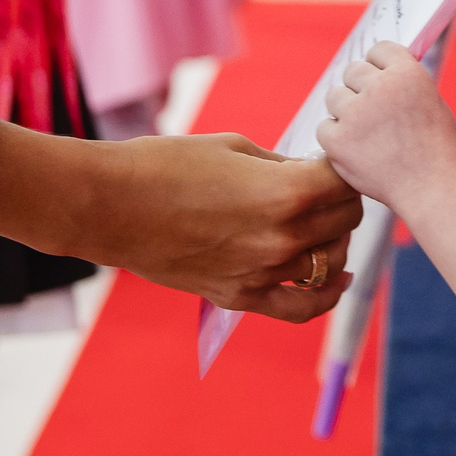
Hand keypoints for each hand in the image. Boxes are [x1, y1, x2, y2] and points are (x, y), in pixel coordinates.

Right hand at [0, 123, 363, 322]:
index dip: (342, 166)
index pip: (346, 183)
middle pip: (345, 222)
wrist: (110, 206)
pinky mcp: (241, 298)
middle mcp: (283, 238)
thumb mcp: (236, 148)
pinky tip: (339, 280)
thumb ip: (283, 166)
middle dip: (343, 200)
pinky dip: (325, 295)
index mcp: (287, 193)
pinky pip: (301, 308)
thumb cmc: (166, 164)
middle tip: (328, 186)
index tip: (331, 160)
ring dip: (333, 240)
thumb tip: (313, 174)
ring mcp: (264, 273)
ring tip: (324, 222)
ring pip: (330, 262)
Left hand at [316, 42, 455, 204]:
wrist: (433, 188)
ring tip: (367, 134)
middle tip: (373, 113)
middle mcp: (380, 87)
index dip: (379, 67)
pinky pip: (325, 128)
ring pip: (334, 96)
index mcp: (407, 73)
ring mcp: (356, 114)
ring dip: (346, 111)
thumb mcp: (430, 100)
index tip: (381, 81)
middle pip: (352, 71)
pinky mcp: (338, 141)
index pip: (379, 50)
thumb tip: (376, 70)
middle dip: (360, 88)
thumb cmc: (437, 148)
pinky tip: (357, 151)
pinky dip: (336, 138)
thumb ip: (402, 82)